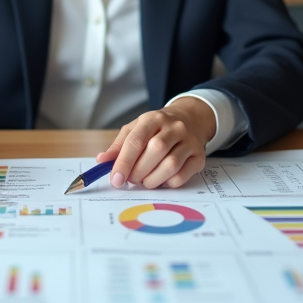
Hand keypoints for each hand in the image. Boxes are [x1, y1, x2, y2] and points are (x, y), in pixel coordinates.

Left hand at [96, 98, 215, 188]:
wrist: (190, 120)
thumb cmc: (157, 128)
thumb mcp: (136, 129)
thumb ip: (119, 146)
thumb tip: (102, 160)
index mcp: (152, 119)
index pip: (136, 140)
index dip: (124, 162)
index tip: (116, 179)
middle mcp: (173, 128)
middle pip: (155, 151)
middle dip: (138, 171)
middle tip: (131, 179)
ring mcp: (189, 141)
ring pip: (170, 165)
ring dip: (152, 180)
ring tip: (145, 180)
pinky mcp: (199, 156)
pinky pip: (182, 176)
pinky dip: (168, 183)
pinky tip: (162, 179)